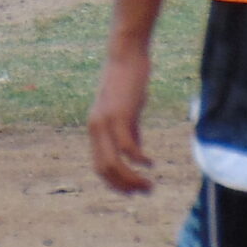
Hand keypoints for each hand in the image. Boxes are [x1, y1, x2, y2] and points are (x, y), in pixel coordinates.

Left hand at [88, 40, 155, 192]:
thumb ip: (130, 132)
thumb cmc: (129, 80)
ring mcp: (105, 122)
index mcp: (96, 129)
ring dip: (132, 179)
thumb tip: (136, 155)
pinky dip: (139, 160)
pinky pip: (127, 147)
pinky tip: (150, 164)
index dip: (115, 183)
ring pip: (114, 163)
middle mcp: (96, 128)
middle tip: (144, 192)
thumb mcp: (128, 111)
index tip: (133, 191)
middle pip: (105, 170)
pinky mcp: (119, 115)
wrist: (126, 54)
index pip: (100, 166)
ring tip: (149, 185)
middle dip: (124, 186)